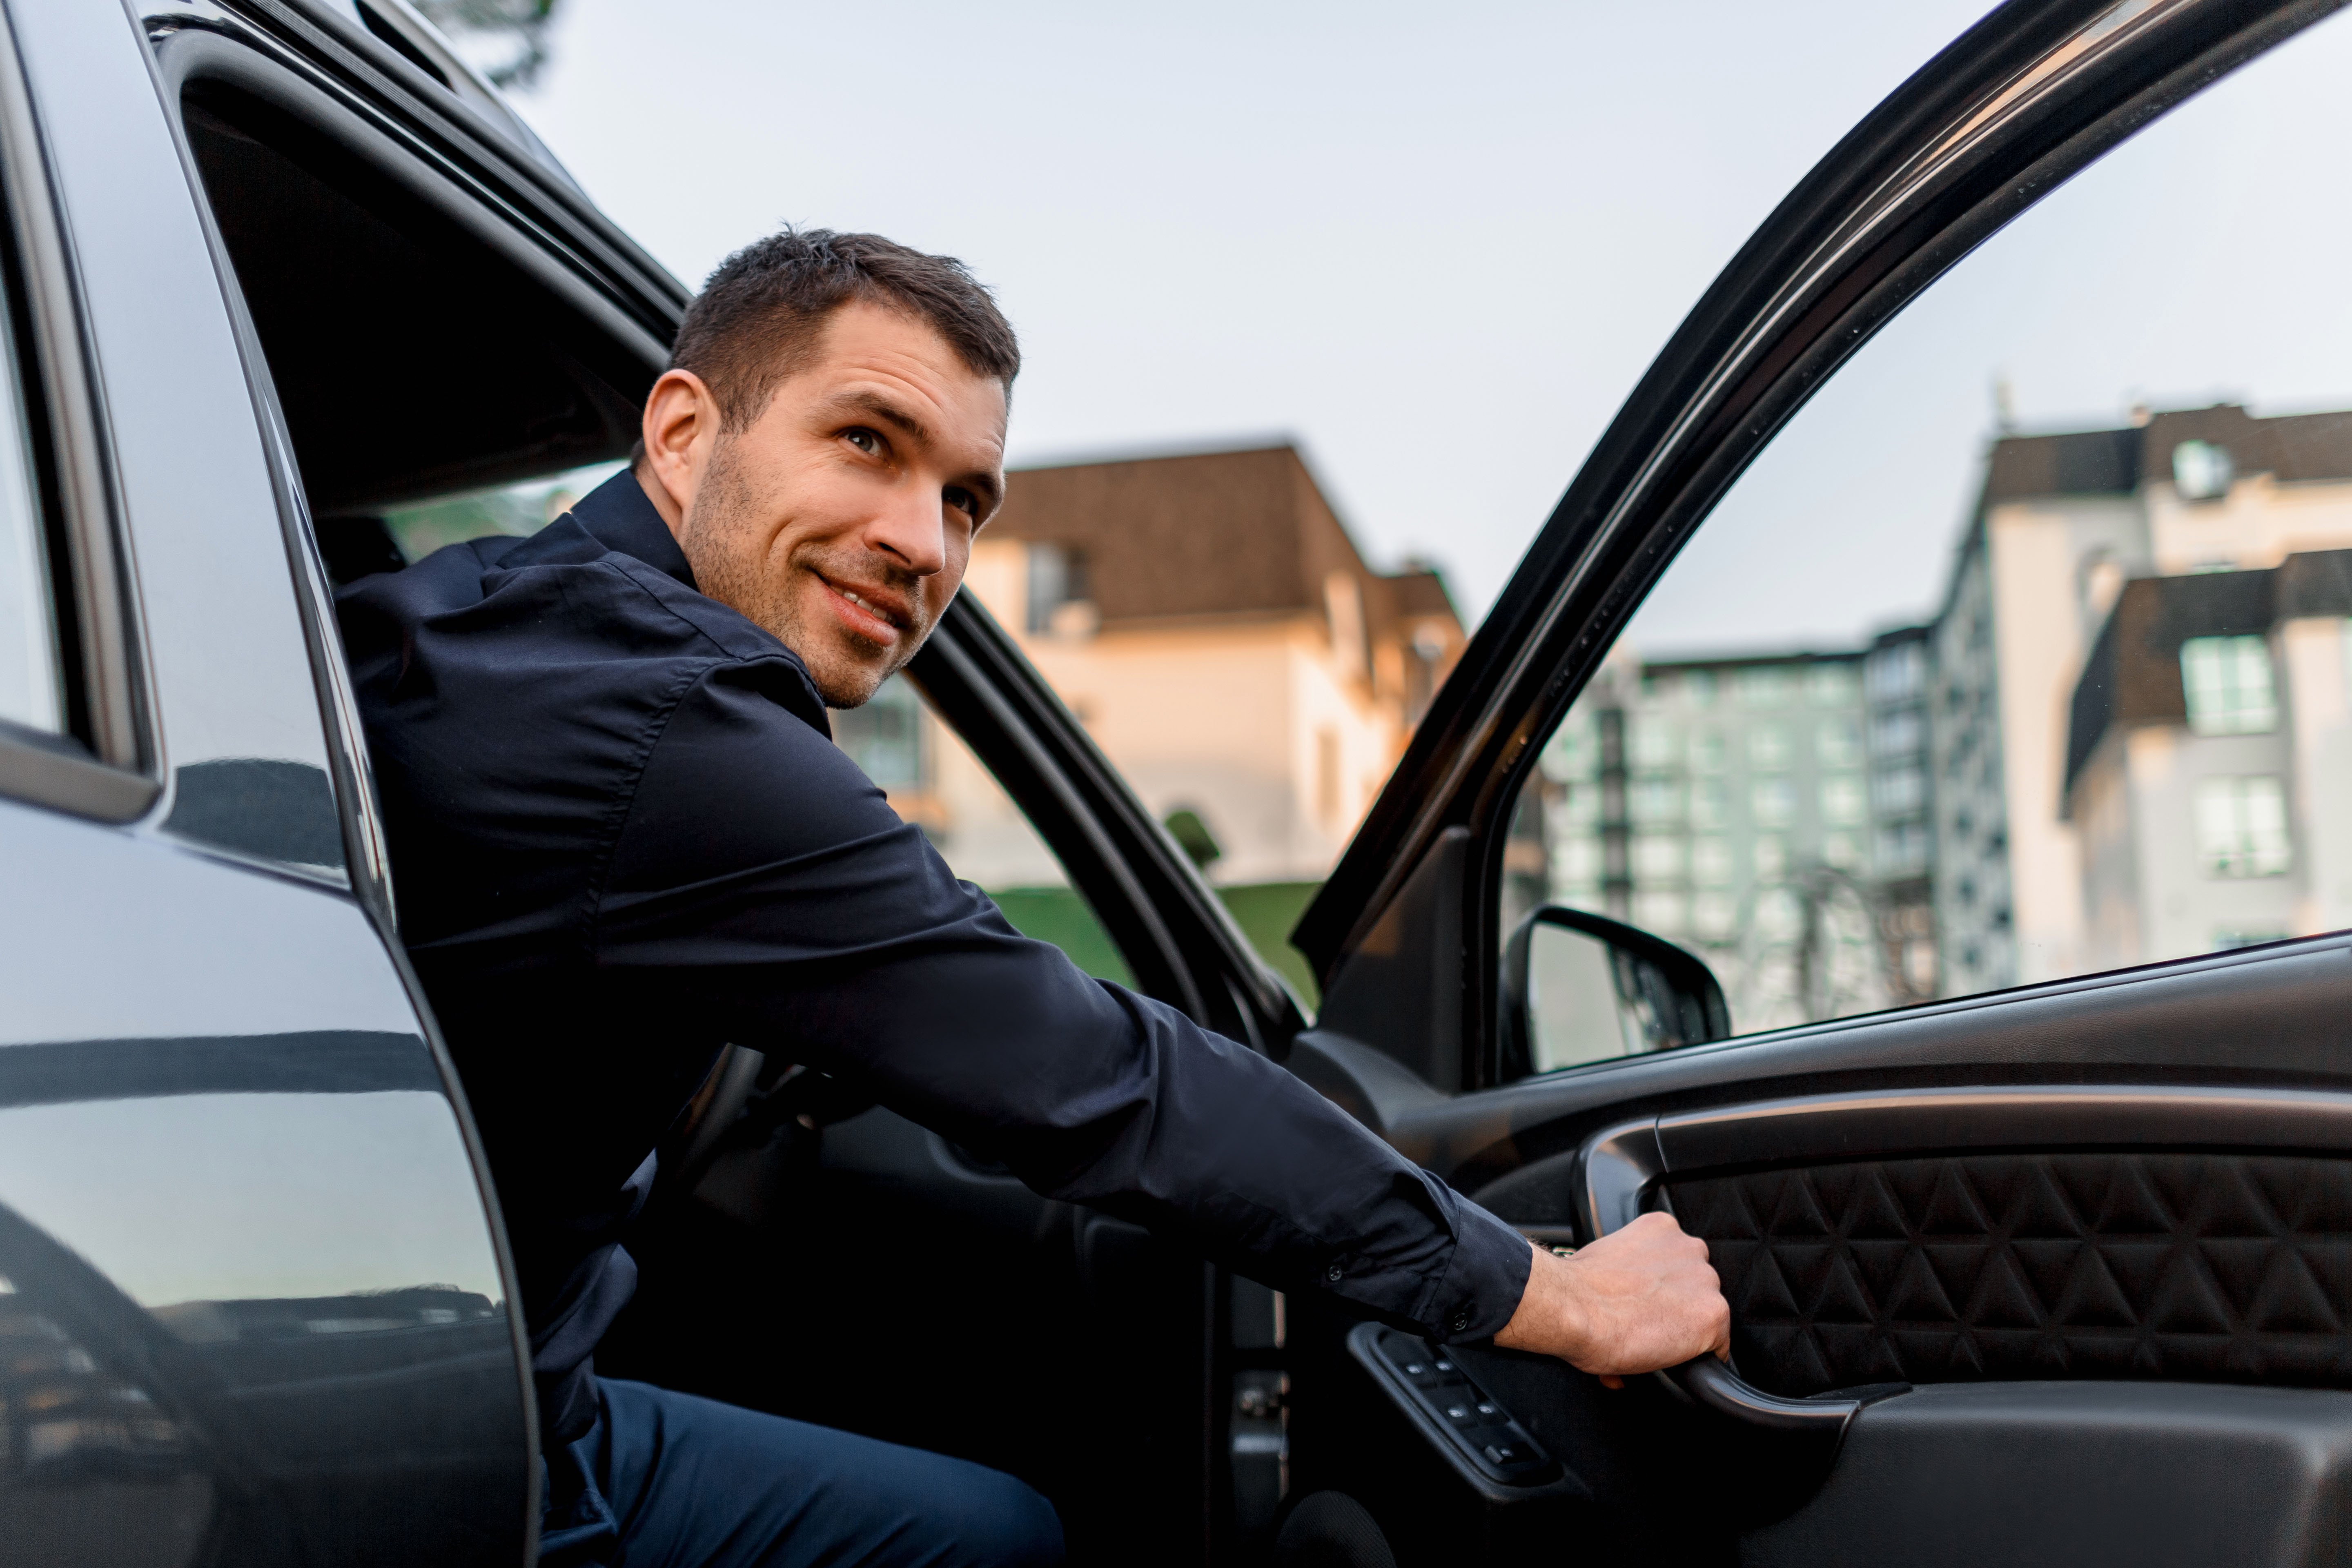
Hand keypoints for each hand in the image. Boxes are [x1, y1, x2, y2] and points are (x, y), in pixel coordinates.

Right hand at [1491, 1213, 1729, 1387]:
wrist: (1572, 1307)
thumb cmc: (1575, 1288)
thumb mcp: (1599, 1264)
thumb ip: (1620, 1279)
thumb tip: (1617, 1316)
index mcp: (1661, 1228)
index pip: (1678, 1261)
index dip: (1663, 1289)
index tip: (1648, 1305)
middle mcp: (1689, 1248)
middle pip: (1697, 1285)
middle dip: (1676, 1305)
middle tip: (1647, 1324)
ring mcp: (1704, 1281)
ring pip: (1708, 1312)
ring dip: (1688, 1329)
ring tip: (1656, 1344)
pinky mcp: (1712, 1314)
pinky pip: (1718, 1345)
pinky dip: (1700, 1357)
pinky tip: (1675, 1362)